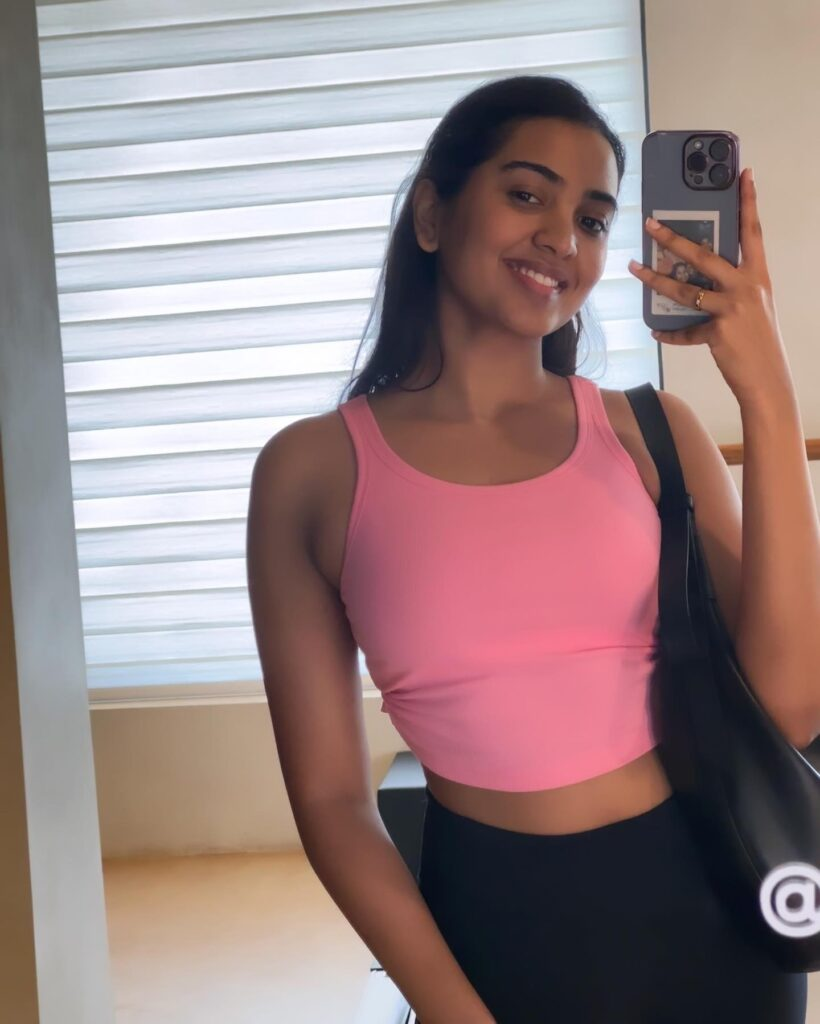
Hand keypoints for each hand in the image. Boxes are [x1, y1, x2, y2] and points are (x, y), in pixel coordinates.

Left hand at [627, 167, 794, 408]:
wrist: (769, 380)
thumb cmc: (758, 341)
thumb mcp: (753, 306)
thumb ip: (731, 287)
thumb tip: (697, 276)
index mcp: (757, 276)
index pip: (752, 231)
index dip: (748, 202)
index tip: (743, 174)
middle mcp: (746, 287)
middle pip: (704, 255)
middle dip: (674, 238)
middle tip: (651, 223)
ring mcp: (732, 309)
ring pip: (685, 289)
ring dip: (655, 279)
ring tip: (635, 269)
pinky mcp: (718, 332)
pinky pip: (685, 331)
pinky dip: (670, 332)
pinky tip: (656, 330)